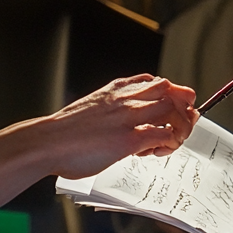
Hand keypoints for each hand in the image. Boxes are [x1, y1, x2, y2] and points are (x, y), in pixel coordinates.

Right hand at [43, 74, 198, 179]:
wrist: (46, 142)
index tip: (177, 104)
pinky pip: (164, 135)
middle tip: (185, 122)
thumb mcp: (93, 105)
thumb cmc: (65, 131)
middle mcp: (126, 98)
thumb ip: (112, 105)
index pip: (156, 81)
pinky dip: (169, 143)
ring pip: (173, 111)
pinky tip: (158, 151)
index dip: (172, 92)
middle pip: (171, 91)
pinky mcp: (129, 138)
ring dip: (180, 126)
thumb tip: (123, 116)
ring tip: (173, 139)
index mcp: (116, 89)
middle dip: (184, 106)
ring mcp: (129, 117)